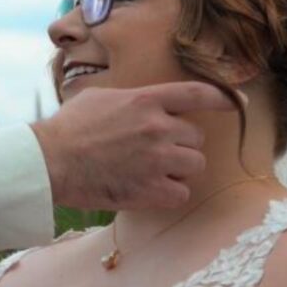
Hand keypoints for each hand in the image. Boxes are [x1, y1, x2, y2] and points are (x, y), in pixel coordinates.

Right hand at [29, 82, 233, 211]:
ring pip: (194, 165)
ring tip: (153, 171)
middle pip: (197, 137)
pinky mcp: (150, 189)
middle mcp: (158, 127)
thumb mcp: (101, 96)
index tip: (236, 103)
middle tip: (158, 151)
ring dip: (179, 169)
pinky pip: (181, 193)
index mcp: (147, 99)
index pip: (199, 93)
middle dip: (183, 144)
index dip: (224, 98)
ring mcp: (156, 159)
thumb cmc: (68, 127)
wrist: (50, 161)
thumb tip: (144, 103)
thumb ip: (132, 99)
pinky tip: (151, 190)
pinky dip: (170, 193)